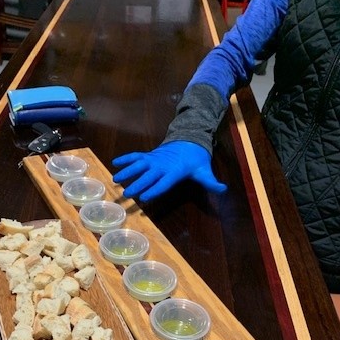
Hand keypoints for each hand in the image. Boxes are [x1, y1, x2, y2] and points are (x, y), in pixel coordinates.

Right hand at [112, 141, 226, 201]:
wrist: (190, 142)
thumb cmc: (196, 161)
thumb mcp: (204, 171)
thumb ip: (211, 182)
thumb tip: (224, 189)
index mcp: (175, 171)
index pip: (164, 182)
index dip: (155, 189)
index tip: (145, 197)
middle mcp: (162, 165)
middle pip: (148, 176)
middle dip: (138, 184)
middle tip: (127, 193)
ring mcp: (154, 159)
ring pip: (139, 165)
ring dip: (127, 171)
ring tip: (115, 180)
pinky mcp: (150, 156)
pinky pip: (136, 156)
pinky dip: (126, 158)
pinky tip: (115, 163)